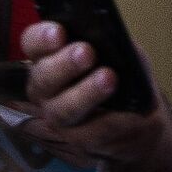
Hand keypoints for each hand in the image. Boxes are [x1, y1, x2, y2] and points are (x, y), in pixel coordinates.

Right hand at [19, 21, 171, 171]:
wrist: (139, 116)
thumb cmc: (122, 73)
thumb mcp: (119, 49)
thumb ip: (110, 41)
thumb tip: (109, 34)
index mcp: (49, 58)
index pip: (32, 44)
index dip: (41, 37)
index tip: (59, 31)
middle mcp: (46, 89)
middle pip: (43, 77)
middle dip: (64, 64)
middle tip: (86, 52)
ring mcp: (59, 117)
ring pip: (63, 109)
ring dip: (85, 92)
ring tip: (108, 78)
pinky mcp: (80, 140)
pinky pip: (92, 132)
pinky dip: (111, 119)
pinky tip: (126, 111)